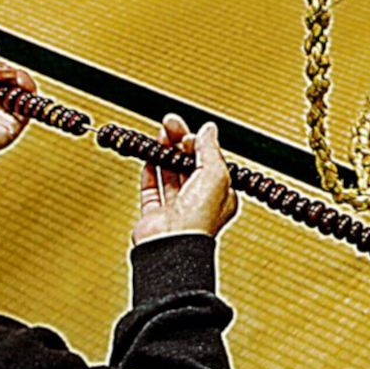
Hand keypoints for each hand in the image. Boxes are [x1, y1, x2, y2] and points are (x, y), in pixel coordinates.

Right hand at [133, 114, 234, 242]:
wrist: (172, 244)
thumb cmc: (198, 218)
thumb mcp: (215, 174)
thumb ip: (210, 149)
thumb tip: (209, 130)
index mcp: (219, 196)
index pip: (209, 162)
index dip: (198, 144)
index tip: (187, 132)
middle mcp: (198, 203)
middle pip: (188, 165)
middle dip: (179, 143)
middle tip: (169, 124)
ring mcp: (176, 208)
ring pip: (170, 174)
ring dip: (165, 152)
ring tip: (160, 134)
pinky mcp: (155, 214)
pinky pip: (151, 189)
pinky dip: (150, 171)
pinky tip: (150, 157)